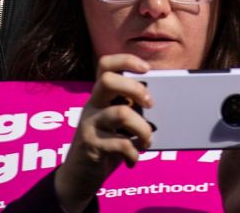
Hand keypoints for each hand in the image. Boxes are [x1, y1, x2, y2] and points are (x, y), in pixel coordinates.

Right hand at [53, 55, 154, 212]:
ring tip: (147, 140)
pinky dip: (134, 152)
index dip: (126, 60)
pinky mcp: (91, 146)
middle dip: (135, 88)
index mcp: (100, 97)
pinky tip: (133, 159)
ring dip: (142, 127)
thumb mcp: (117, 125)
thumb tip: (163, 103)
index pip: (106, 65)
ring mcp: (89, 125)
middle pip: (108, 80)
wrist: (76, 179)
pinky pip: (120, 144)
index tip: (147, 69)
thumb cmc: (105, 147)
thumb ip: (132, 111)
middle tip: (150, 104)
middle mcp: (92, 106)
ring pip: (120, 112)